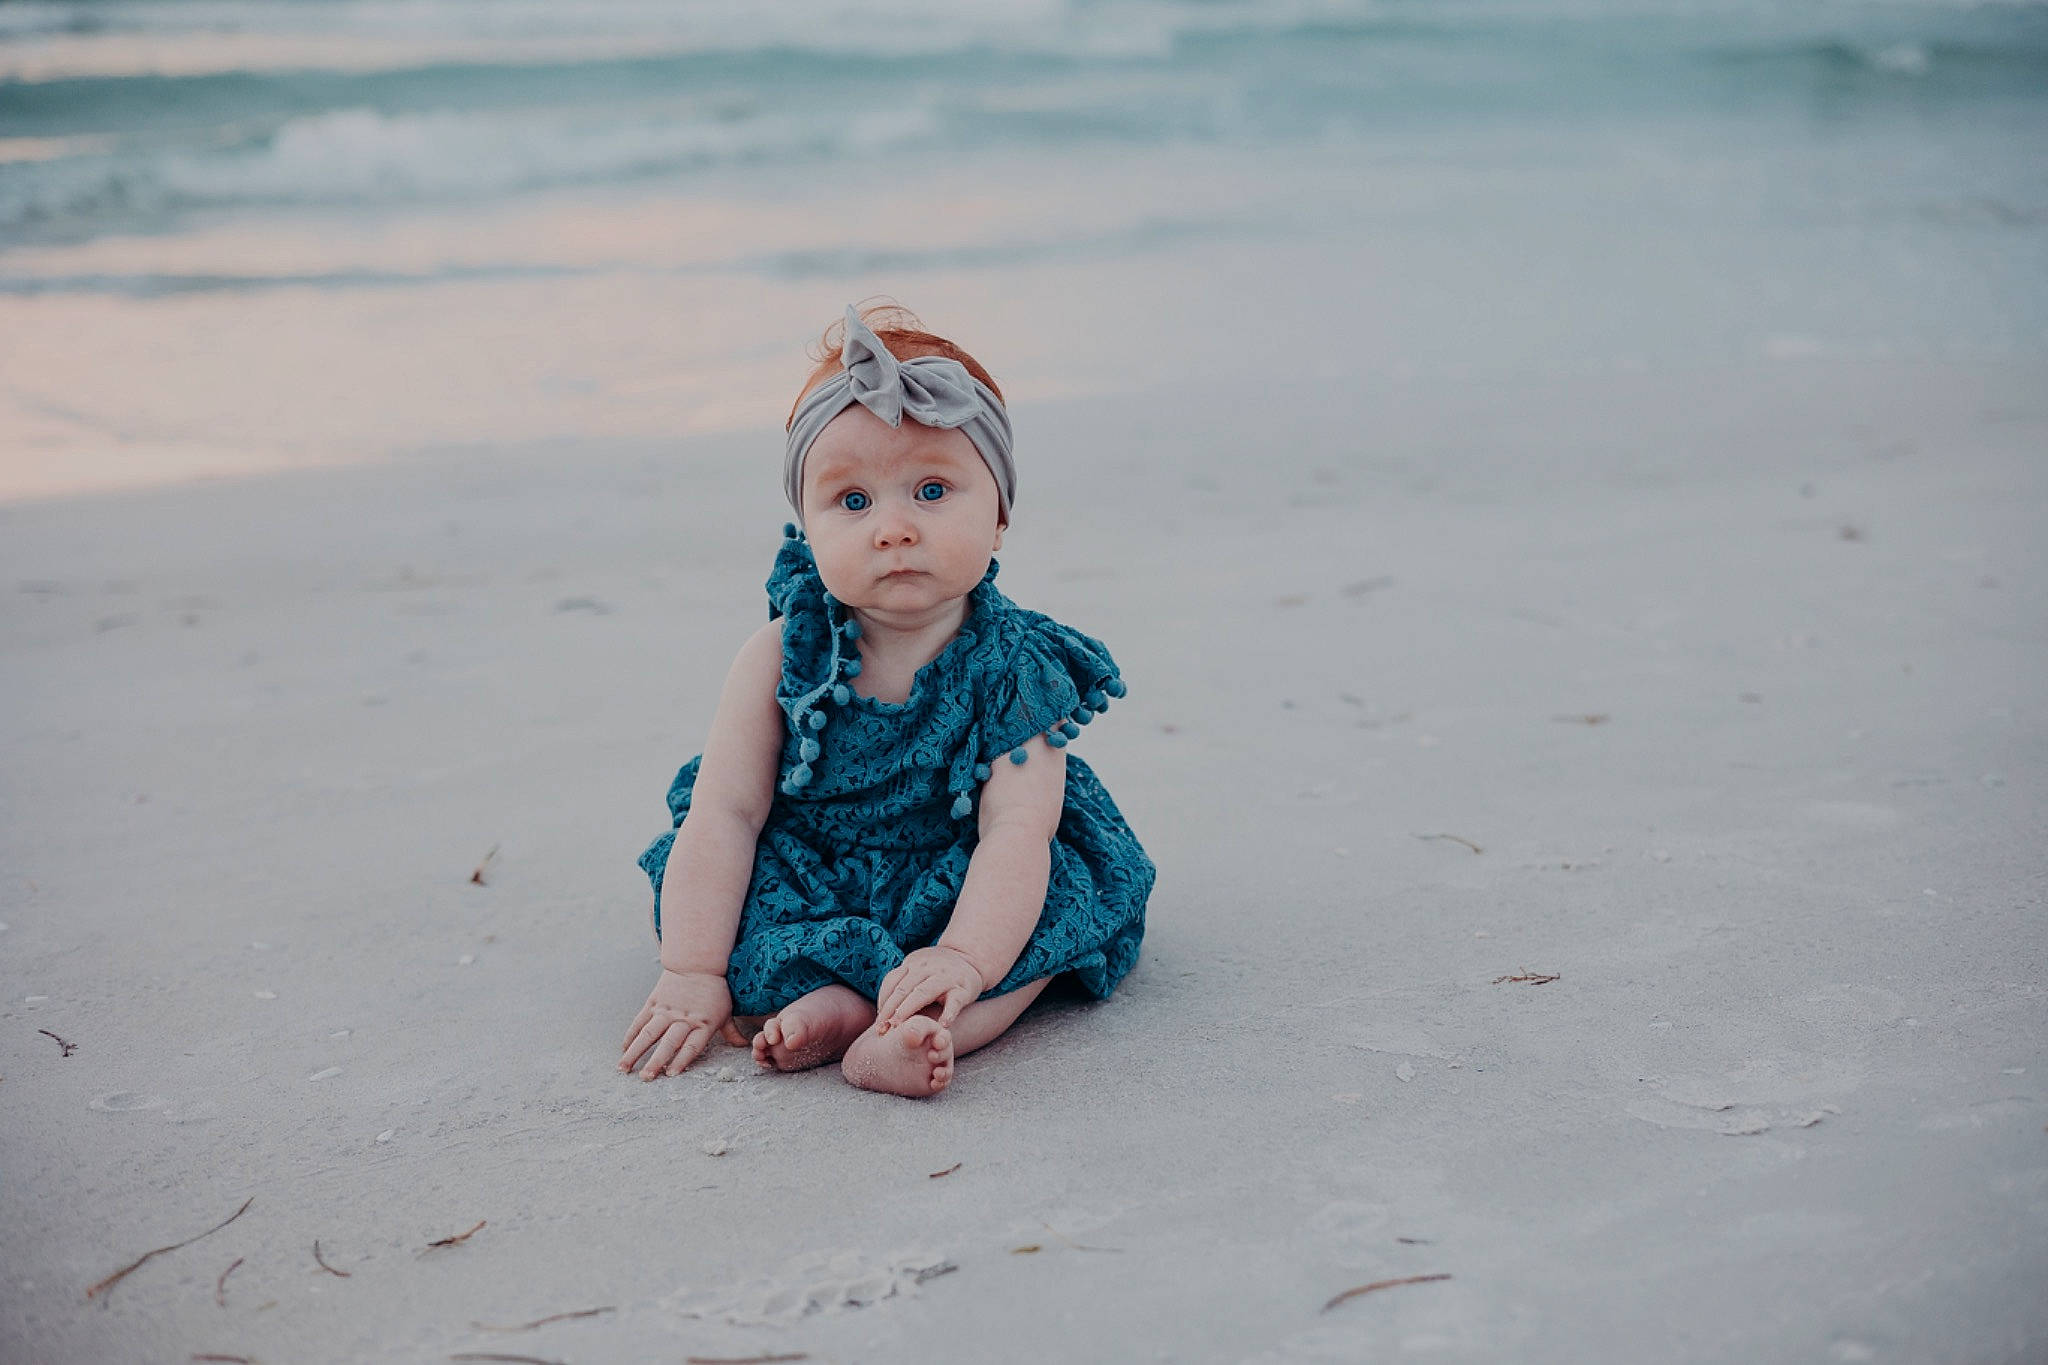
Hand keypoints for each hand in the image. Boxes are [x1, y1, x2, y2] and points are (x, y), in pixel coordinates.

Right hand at [619, 969, 734, 1079]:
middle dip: (656, 1062)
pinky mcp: (654, 1003)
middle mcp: (683, 1018)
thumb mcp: (726, 1011)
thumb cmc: (715, 990)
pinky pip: (640, 1021)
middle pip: (668, 1043)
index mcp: (703, 1023)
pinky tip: (624, 1049)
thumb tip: (744, 1046)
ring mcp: (666, 1011)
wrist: (697, 963)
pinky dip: (631, 1035)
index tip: (670, 1075)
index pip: (691, 1046)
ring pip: (648, 1034)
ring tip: (623, 1068)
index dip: (681, 1061)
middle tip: (646, 1078)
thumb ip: (731, 1031)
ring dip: (635, 1052)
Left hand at [874, 946, 984, 1034]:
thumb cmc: (938, 972)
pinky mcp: (963, 989)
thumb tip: (881, 1012)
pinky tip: (941, 1026)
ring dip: (908, 1010)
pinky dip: (948, 1013)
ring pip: (923, 992)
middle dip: (890, 1009)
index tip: (878, 1021)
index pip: (892, 981)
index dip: (883, 1001)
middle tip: (881, 1029)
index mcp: (914, 963)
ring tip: (899, 1027)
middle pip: (904, 988)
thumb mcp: (918, 969)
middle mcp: (928, 968)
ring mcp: (946, 977)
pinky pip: (954, 1002)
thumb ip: (903, 983)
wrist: (971, 960)